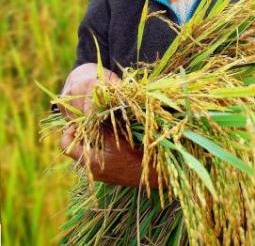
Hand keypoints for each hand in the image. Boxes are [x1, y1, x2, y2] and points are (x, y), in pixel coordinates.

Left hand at [59, 64, 157, 187]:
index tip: (77, 123)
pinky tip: (111, 142)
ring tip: (102, 131)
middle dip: (81, 136)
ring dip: (91, 142)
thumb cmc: (134, 154)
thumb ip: (100, 128)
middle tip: (90, 124)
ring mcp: (99, 175)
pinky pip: (96, 160)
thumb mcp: (116, 138)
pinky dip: (99, 150)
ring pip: (87, 155)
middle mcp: (90, 171)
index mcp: (89, 161)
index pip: (65, 147)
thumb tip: (90, 116)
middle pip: (76, 150)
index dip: (68, 132)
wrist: (151, 174)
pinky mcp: (108, 176)